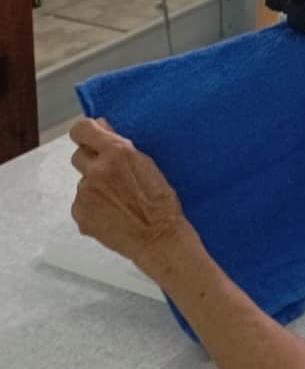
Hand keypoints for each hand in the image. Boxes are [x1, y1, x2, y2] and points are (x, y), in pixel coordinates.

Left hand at [70, 119, 189, 268]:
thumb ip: (120, 148)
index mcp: (117, 154)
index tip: (91, 137)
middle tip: (110, 174)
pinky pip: (81, 202)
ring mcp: (85, 193)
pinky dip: (93, 205)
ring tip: (118, 200)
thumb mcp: (148, 165)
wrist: (159, 238)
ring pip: (83, 181)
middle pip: (78, 155)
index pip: (82, 130)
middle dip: (92, 161)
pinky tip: (112, 212)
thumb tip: (102, 129)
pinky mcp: (79, 213)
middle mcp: (97, 171)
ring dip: (95, 186)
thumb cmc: (162, 203)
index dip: (86, 132)